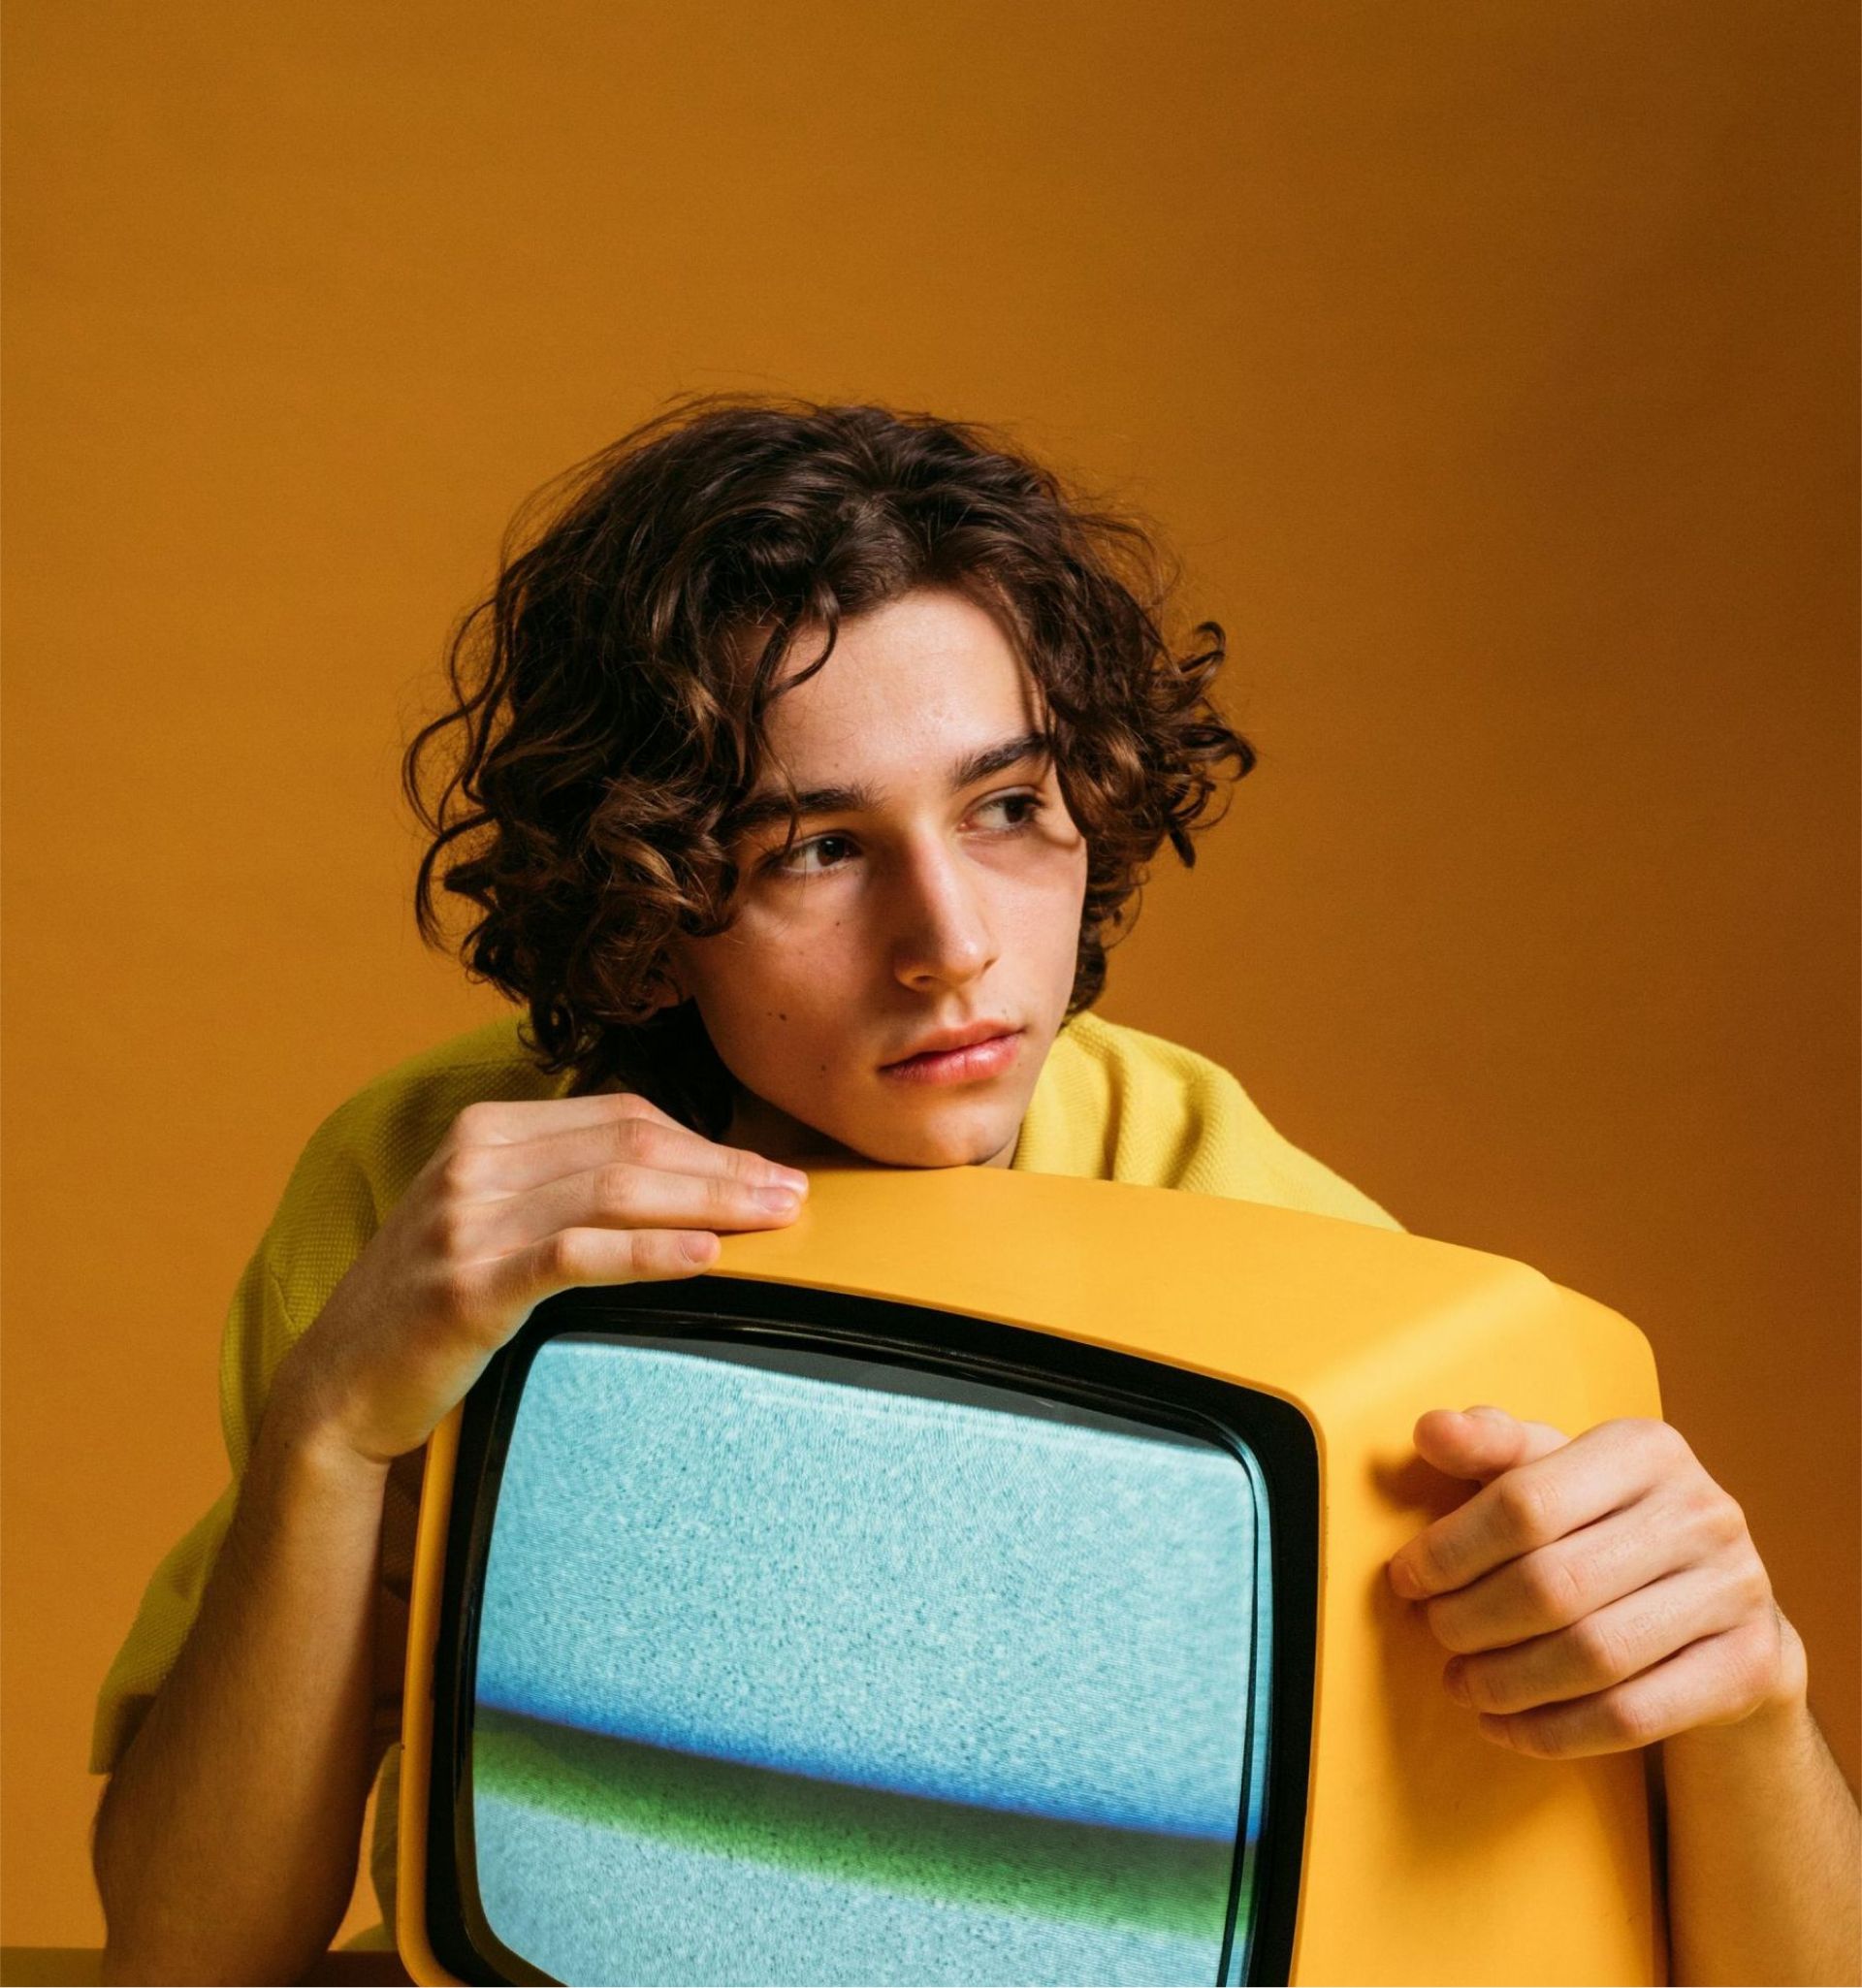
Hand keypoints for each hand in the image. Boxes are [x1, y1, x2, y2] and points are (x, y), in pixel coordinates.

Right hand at [271, 1092, 809, 1467]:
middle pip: (631, 1148)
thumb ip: (564, 1185)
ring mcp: (465, 1223)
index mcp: (486, 1131)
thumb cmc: (433, 1303)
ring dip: (709, 1202)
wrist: (338, 1387)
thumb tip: (685, 1179)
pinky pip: (576, 1256)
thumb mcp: (491, 1218)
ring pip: (614, 1192)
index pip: (622, 1118)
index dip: (705, 1141)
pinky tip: (705, 1257)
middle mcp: (474, 1163)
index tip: (768, 1168)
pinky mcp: (466, 1288)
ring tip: (774, 1219)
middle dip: (725, 1167)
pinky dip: (649, 1251)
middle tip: (795, 1193)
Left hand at [1385, 1406, 1805, 1758]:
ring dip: (1507, 1681)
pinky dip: (1554, 1731)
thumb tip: (1431, 1430)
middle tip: (1435, 1633)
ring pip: (1592, 1656)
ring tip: (1461, 1684)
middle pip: (1554, 1584)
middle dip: (1472, 1619)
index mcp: (1645, 1447)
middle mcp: (1702, 1511)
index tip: (1406, 1577)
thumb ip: (1490, 1448)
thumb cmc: (1604, 1525)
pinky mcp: (1748, 1667)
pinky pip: (1633, 1716)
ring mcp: (1736, 1591)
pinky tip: (1505, 1726)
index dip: (1450, 1549)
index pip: (1524, 1503)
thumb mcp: (1553, 1471)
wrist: (1721, 1604)